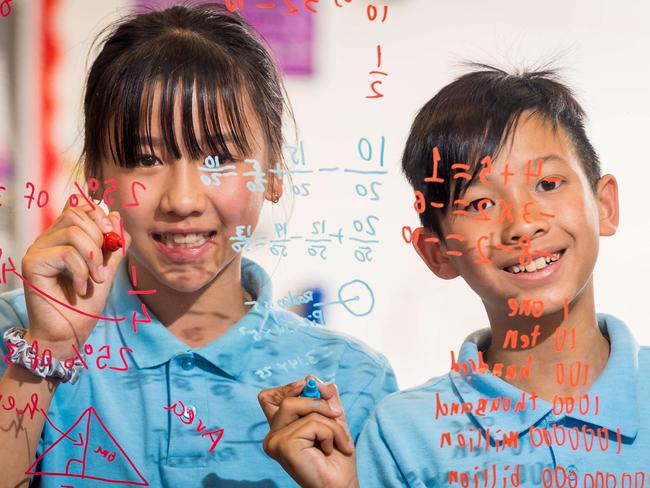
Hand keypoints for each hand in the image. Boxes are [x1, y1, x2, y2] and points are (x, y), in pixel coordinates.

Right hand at [20, 198, 130, 356]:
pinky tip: (81, 288)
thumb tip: (115, 215)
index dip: (98, 215)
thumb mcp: (108, 269)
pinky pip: (66, 253)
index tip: (111, 234)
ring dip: (93, 257)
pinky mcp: (32, 264)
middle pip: (76, 214)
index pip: (78, 207)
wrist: (68, 333)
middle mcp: (47, 240)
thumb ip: (114, 244)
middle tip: (103, 264)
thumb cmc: (85, 304)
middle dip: (99, 237)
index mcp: (63, 237)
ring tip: (95, 279)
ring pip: (73, 232)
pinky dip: (82, 271)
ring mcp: (37, 250)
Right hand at [259, 376, 358, 487]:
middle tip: (337, 414)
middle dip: (318, 401)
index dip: (288, 388)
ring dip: (328, 420)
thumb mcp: (333, 418)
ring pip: (300, 407)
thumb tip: (314, 379)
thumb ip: (323, 397)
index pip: (268, 397)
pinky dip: (329, 432)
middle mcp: (272, 434)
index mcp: (280, 427)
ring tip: (337, 439)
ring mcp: (274, 441)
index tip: (308, 387)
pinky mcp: (283, 446)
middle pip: (287, 398)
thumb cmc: (336, 456)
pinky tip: (328, 449)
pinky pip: (310, 423)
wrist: (341, 483)